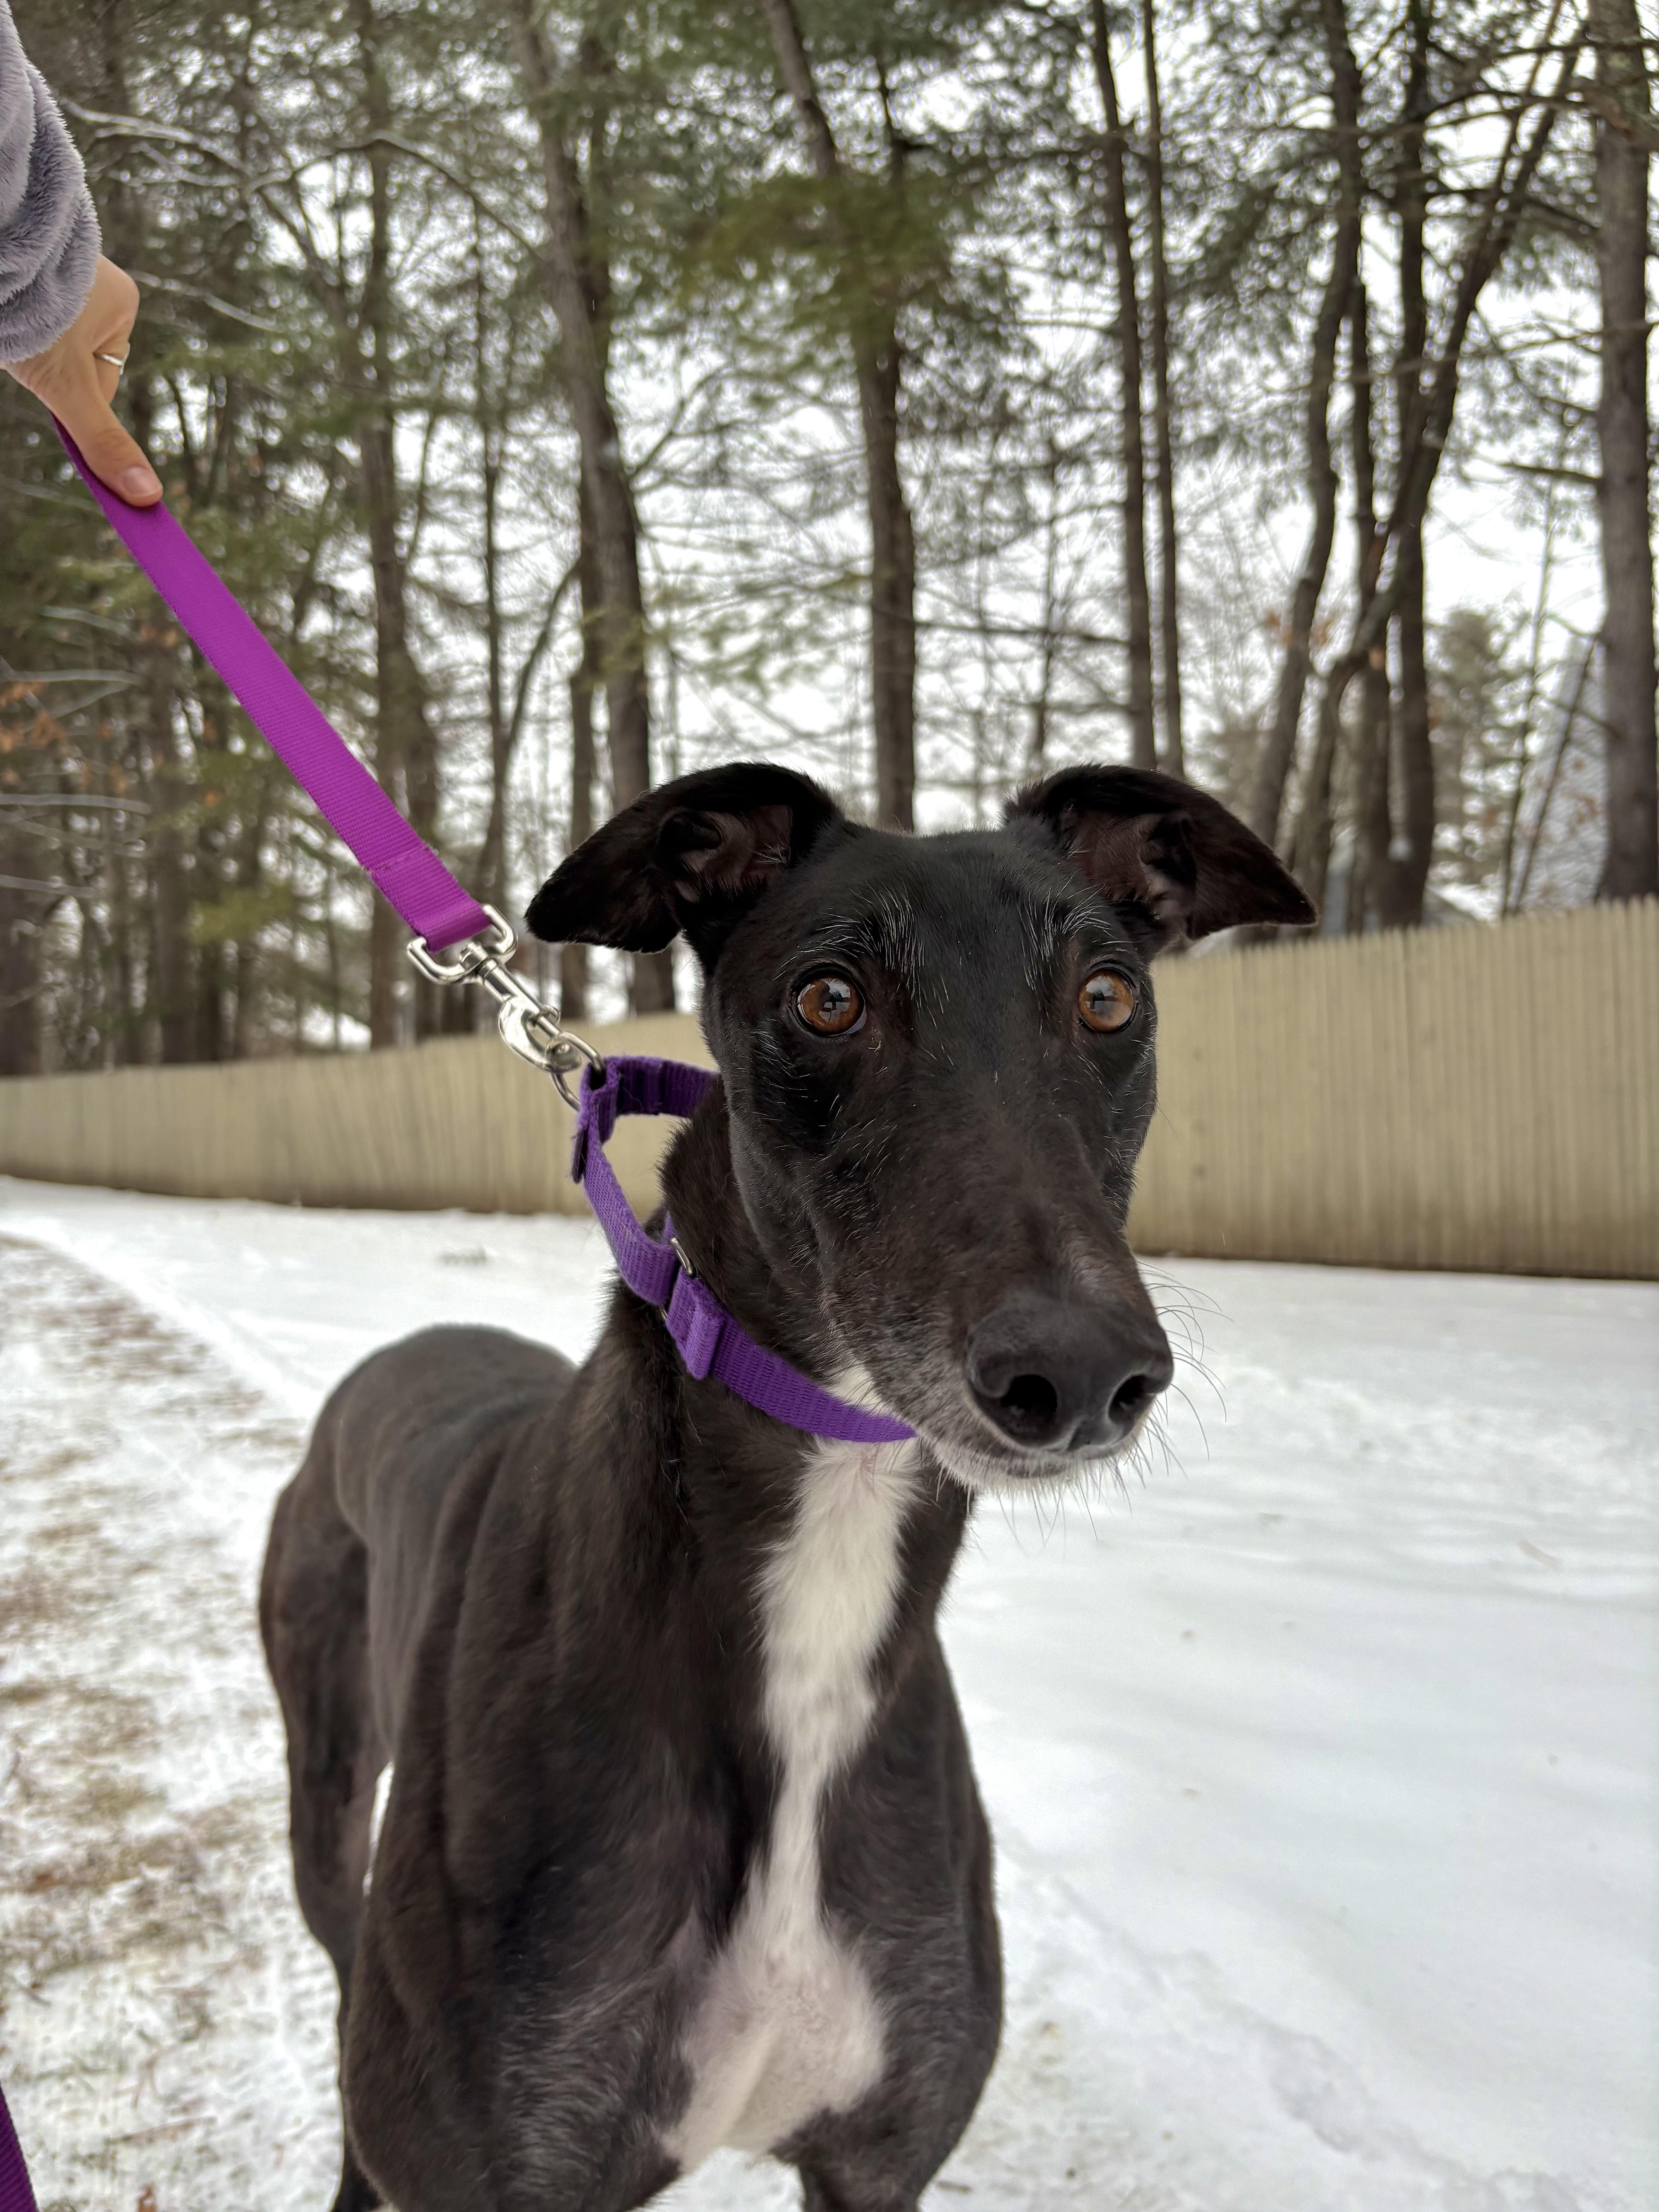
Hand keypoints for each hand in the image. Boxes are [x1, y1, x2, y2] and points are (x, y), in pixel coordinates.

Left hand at [4, 255, 160, 504]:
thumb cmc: (33, 308)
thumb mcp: (69, 387)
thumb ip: (103, 440)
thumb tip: (148, 496)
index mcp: (122, 304)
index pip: (100, 374)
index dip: (71, 390)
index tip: (47, 384)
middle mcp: (97, 279)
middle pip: (71, 351)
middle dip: (44, 360)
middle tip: (23, 347)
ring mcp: (61, 263)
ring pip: (44, 327)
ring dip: (24, 336)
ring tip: (11, 323)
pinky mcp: (27, 257)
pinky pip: (24, 300)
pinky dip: (12, 313)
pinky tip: (4, 306)